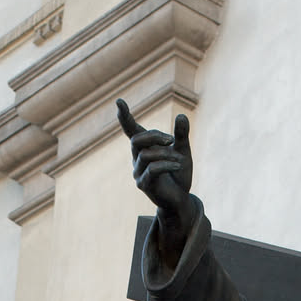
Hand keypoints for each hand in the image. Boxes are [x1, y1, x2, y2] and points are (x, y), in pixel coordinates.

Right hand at [116, 100, 196, 258]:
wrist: (181, 199)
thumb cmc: (178, 174)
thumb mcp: (182, 151)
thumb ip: (181, 135)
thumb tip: (181, 116)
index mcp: (144, 147)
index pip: (130, 129)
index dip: (124, 116)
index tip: (119, 101)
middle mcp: (136, 158)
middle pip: (137, 140)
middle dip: (154, 136)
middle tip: (171, 140)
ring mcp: (138, 172)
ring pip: (145, 155)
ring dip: (165, 154)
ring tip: (180, 160)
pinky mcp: (144, 184)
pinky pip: (152, 169)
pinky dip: (167, 164)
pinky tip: (179, 165)